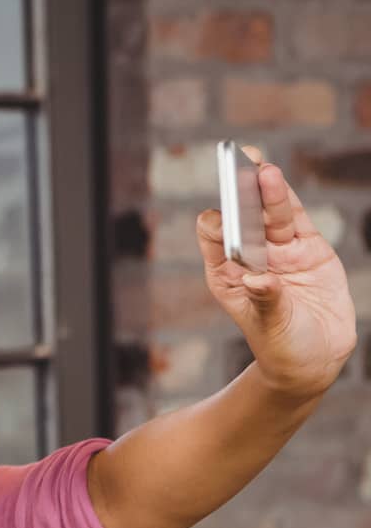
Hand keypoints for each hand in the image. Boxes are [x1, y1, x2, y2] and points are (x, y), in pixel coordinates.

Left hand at [197, 149, 357, 401]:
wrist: (314, 359)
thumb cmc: (282, 347)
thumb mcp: (271, 327)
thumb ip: (266, 300)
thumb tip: (257, 279)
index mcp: (227, 276)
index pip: (215, 239)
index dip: (217, 225)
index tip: (222, 218)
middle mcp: (251, 258)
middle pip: (242, 217)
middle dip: (239, 193)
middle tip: (238, 168)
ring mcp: (280, 251)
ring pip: (271, 213)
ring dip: (267, 191)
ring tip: (264, 169)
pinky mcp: (309, 249)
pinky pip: (297, 219)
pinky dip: (289, 201)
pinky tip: (279, 181)